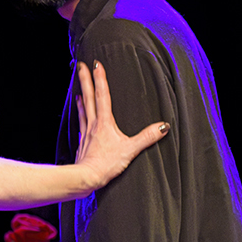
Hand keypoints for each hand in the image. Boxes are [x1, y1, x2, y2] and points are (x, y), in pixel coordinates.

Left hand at [73, 61, 167, 189]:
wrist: (85, 177)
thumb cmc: (105, 164)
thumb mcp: (130, 150)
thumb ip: (147, 137)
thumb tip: (163, 126)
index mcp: (105, 122)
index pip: (103, 95)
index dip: (100, 78)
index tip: (96, 64)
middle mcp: (94, 124)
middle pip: (89, 97)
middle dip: (85, 80)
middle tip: (80, 65)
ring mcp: (86, 132)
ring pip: (83, 108)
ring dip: (82, 95)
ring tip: (79, 86)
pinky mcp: (83, 142)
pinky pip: (81, 122)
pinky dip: (80, 113)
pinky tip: (79, 112)